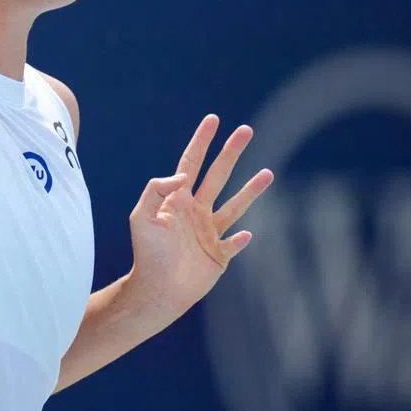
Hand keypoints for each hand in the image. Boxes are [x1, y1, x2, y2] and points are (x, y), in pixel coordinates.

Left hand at [124, 115, 273, 318]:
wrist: (157, 290)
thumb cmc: (146, 253)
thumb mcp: (142, 216)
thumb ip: (156, 191)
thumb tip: (181, 176)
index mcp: (177, 200)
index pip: (191, 163)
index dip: (201, 141)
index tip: (213, 120)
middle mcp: (196, 211)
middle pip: (218, 175)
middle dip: (231, 152)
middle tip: (246, 130)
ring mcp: (209, 232)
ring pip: (235, 206)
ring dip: (251, 190)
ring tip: (268, 173)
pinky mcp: (218, 255)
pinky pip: (234, 243)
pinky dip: (242, 239)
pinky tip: (248, 233)